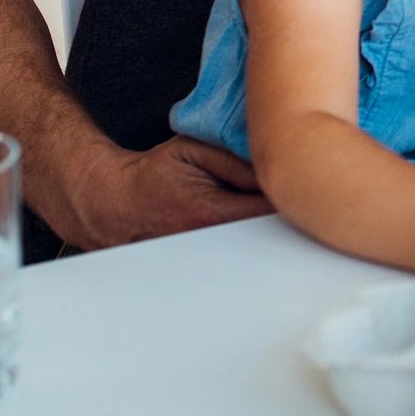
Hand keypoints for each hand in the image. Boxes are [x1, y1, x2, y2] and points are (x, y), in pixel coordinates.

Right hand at [53, 135, 272, 249]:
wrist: (116, 203)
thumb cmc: (155, 174)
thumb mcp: (192, 151)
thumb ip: (234, 160)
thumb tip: (271, 170)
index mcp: (209, 212)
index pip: (268, 211)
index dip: (289, 196)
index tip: (299, 180)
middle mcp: (209, 241)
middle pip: (267, 233)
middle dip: (285, 213)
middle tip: (294, 193)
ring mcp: (205, 257)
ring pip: (254, 246)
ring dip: (268, 228)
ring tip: (272, 207)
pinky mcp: (202, 264)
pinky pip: (240, 252)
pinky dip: (251, 238)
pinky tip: (252, 222)